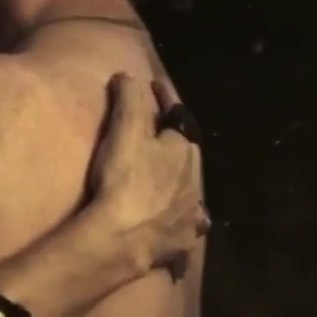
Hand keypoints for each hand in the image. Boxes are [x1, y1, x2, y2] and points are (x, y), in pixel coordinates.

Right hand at [83, 74, 207, 276]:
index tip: (156, 83)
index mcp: (182, 149)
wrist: (123, 238)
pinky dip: (184, 218)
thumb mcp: (122, 131)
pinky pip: (188, 225)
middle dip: (177, 140)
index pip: (177, 115)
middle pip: (189, 153)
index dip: (166, 98)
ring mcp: (192, 212)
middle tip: (162, 133)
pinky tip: (179, 221)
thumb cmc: (122, 180)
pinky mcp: (183, 240)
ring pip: (192, 189)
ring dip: (182, 180)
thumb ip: (127, 100)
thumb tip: (127, 76)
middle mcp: (194, 179)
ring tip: (170, 179)